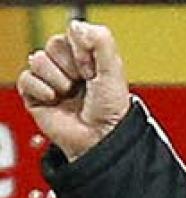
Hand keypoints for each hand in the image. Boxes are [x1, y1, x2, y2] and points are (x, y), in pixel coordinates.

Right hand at [16, 21, 130, 161]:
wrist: (99, 139)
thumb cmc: (110, 111)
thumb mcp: (114, 71)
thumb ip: (101, 42)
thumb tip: (77, 25)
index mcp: (89, 60)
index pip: (72, 35)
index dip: (81, 50)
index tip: (93, 69)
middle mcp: (69, 69)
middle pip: (53, 44)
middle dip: (70, 64)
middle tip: (84, 82)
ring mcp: (51, 81)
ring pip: (37, 59)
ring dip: (57, 78)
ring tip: (69, 93)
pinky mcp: (35, 96)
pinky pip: (26, 78)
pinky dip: (41, 89)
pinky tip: (55, 99)